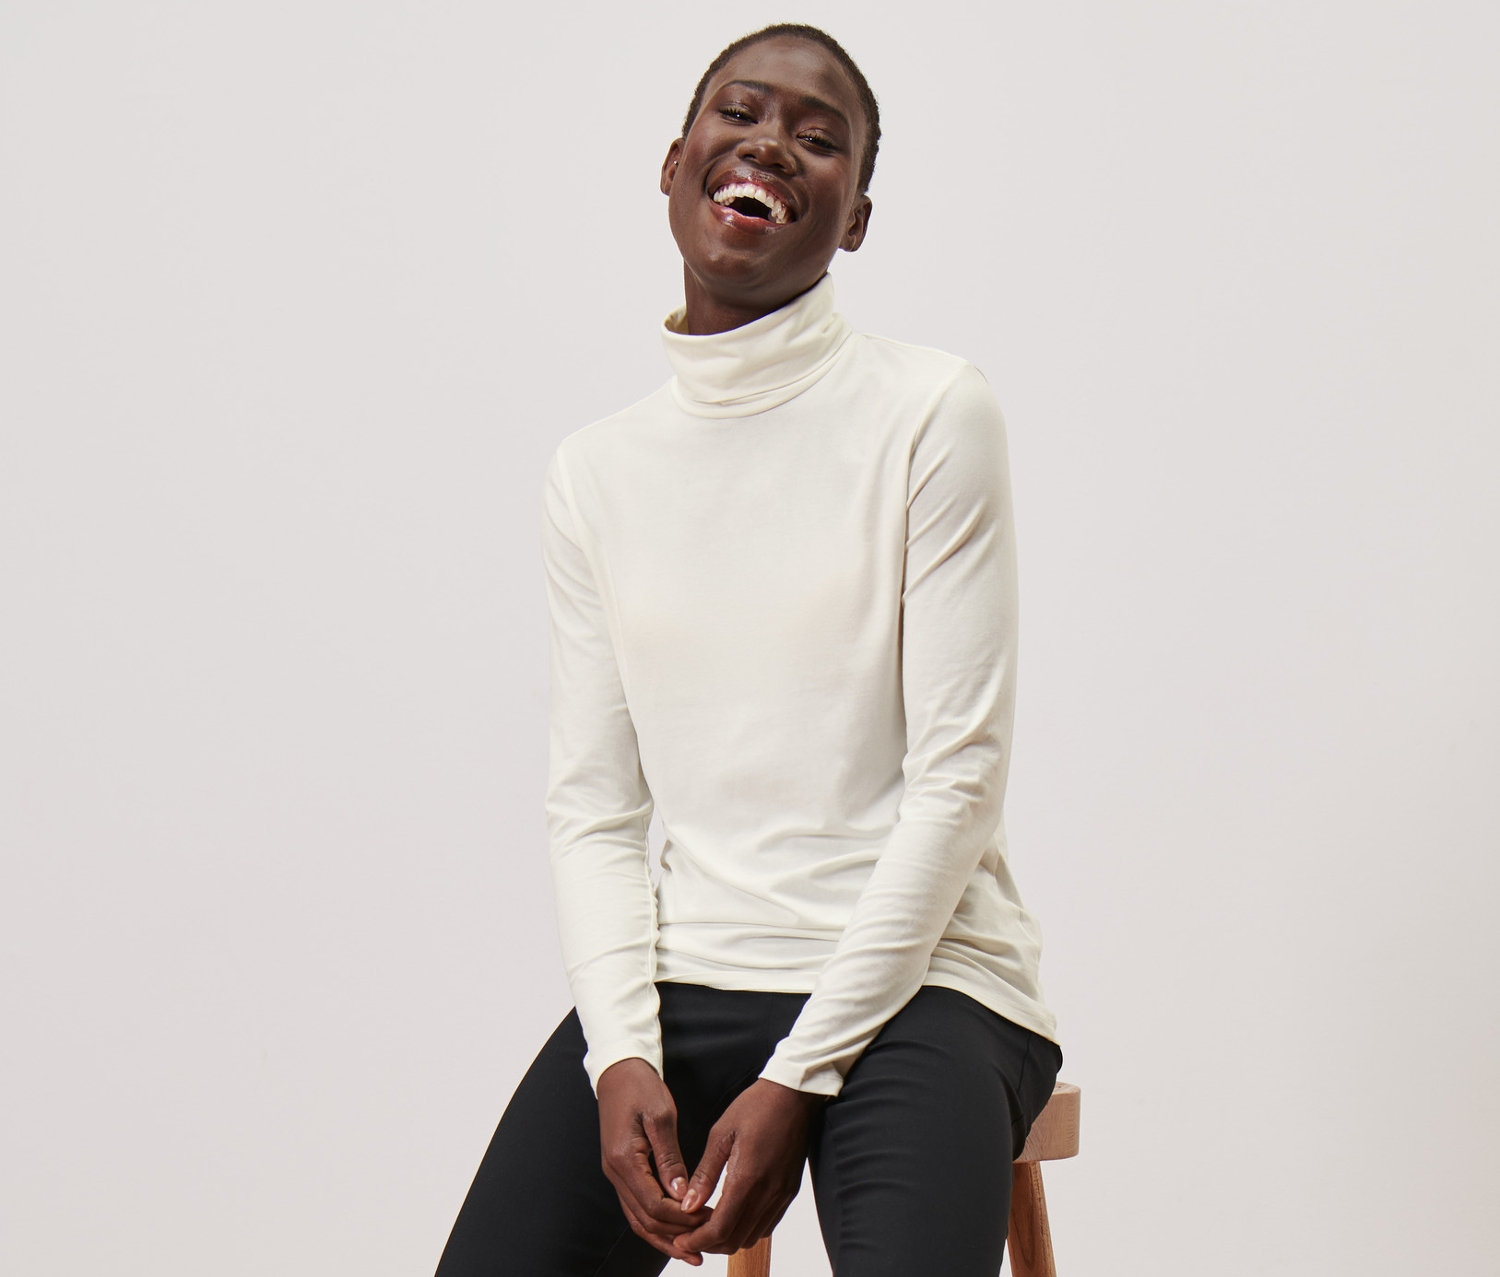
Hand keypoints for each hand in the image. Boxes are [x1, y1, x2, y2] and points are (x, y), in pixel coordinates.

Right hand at [596, 1057, 711, 1265]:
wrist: (618, 1072)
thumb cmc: (641, 1088)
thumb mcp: (661, 1118)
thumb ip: (670, 1158)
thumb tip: (683, 1195)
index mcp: (624, 1161)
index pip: (654, 1205)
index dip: (683, 1219)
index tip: (710, 1220)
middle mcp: (615, 1174)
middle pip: (645, 1220)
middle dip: (677, 1234)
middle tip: (709, 1239)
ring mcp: (616, 1175)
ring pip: (639, 1220)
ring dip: (666, 1238)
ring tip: (694, 1252)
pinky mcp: (622, 1172)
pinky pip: (637, 1207)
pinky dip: (657, 1223)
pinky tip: (677, 1230)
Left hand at [675, 1078, 824, 1256]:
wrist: (794, 1095)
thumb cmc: (756, 1106)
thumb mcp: (721, 1134)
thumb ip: (705, 1173)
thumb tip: (688, 1204)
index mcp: (748, 1177)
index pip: (720, 1228)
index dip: (697, 1240)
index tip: (680, 1240)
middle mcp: (768, 1193)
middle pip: (736, 1240)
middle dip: (709, 1243)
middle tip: (689, 1234)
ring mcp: (781, 1194)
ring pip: (752, 1236)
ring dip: (728, 1238)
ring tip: (707, 1224)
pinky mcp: (789, 1191)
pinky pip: (767, 1224)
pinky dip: (746, 1228)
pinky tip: (732, 1214)